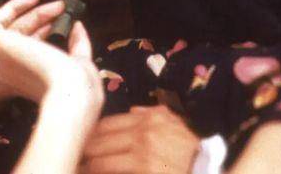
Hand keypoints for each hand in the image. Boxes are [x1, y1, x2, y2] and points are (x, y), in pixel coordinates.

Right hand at [0, 0, 102, 106]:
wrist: (70, 93)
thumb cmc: (78, 84)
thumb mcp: (80, 62)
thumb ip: (77, 44)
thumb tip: (75, 24)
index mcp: (26, 77)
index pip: (27, 46)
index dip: (41, 29)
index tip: (61, 17)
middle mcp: (8, 67)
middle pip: (16, 32)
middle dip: (37, 16)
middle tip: (60, 5)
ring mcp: (0, 55)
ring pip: (1, 24)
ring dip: (18, 6)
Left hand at [81, 105, 199, 173]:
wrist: (208, 167)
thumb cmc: (192, 147)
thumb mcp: (174, 122)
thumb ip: (153, 114)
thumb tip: (133, 112)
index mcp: (148, 119)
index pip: (106, 124)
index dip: (90, 134)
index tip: (80, 141)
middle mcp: (142, 134)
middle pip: (98, 142)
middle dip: (83, 151)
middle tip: (73, 157)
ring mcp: (142, 155)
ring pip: (101, 163)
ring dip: (87, 168)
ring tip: (78, 170)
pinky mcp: (144, 171)